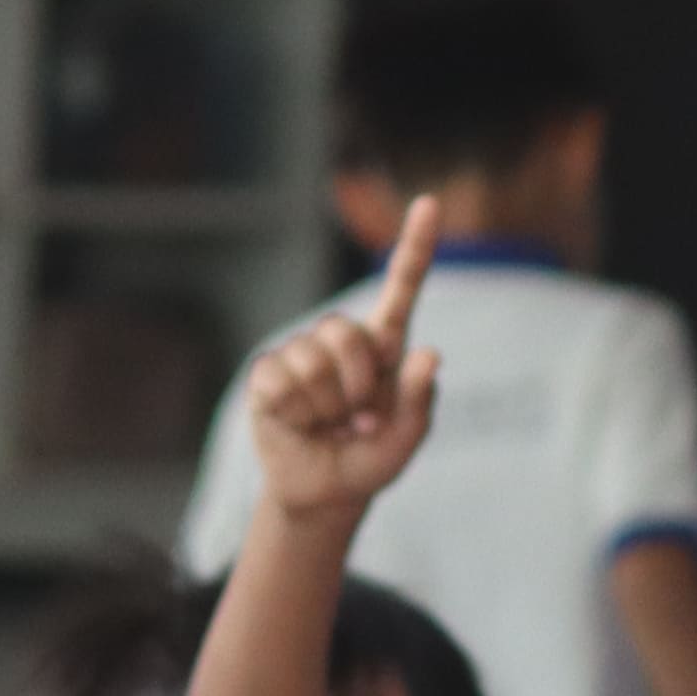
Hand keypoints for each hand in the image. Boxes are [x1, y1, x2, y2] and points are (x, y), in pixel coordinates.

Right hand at [243, 203, 443, 523]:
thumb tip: (429, 354)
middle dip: (357, 384)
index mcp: (384, 344)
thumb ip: (419, 402)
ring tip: (329, 423)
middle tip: (358, 417)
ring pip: (313, 362)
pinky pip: (282, 380)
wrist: (324, 491)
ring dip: (328, 405)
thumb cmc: (369, 459)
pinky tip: (300, 422)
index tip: (429, 204)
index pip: (402, 287)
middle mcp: (341, 340)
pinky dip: (297, 411)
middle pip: (347, 332)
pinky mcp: (267, 374)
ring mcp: (300, 353)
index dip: (415, 246)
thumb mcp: (406, 440)